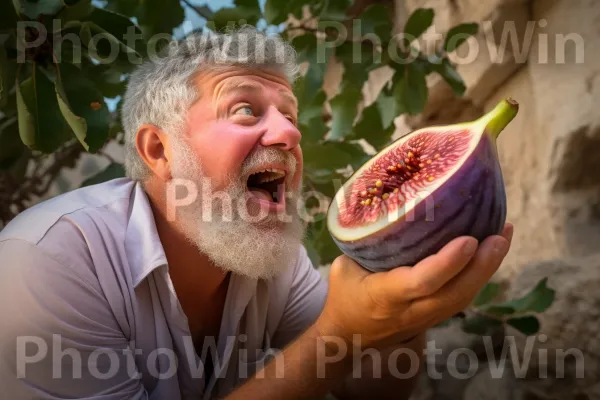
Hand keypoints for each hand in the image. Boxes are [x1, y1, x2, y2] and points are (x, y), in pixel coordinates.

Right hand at [315, 223, 513, 349]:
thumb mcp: (343, 268)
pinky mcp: (435, 316)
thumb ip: (363, 243)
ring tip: (503, 235)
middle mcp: (411, 310)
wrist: (347, 339)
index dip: (447, 263)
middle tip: (501, 233)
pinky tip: (490, 252)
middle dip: (483, 264)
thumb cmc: (344, 297)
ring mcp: (426, 317)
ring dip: (488, 268)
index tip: (468, 239)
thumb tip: (382, 206)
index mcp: (386, 296)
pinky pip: (462, 297)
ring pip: (464, 297)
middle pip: (456, 293)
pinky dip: (479, 274)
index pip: (421, 282)